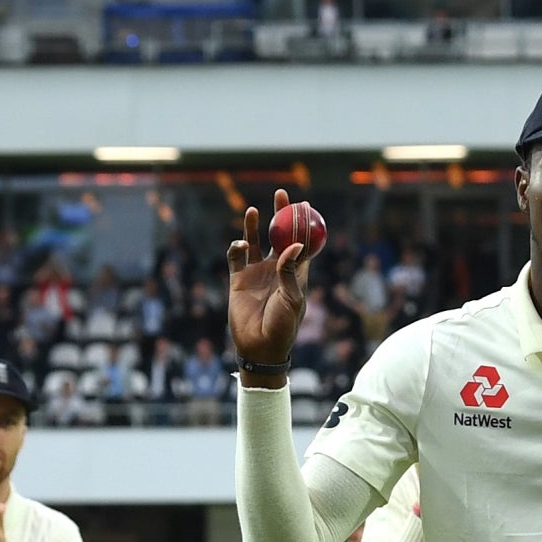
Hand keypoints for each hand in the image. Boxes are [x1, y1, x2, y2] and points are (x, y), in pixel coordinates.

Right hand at [226, 189, 311, 382]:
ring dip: (254, 226)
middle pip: (278, 235)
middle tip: (280, 195)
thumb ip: (291, 271)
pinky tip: (240, 245)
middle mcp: (276, 268)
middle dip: (280, 215)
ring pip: (255, 241)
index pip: (302, 241)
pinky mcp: (239, 280)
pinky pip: (236, 257)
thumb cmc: (282, 326)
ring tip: (253, 210)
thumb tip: (294, 244)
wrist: (260, 346)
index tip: (304, 204)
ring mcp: (257, 273)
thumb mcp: (291, 299)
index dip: (303, 223)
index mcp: (295, 272)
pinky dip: (237, 247)